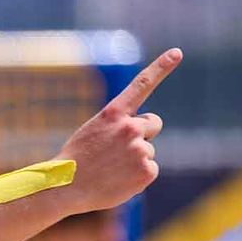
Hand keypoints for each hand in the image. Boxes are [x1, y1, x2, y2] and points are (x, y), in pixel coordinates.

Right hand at [55, 48, 180, 212]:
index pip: (141, 85)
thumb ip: (119, 127)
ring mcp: (140, 150)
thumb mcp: (93, 133)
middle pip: (153, 124)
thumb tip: (142, 141)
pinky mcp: (146, 171)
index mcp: (113, 114)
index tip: (177, 52)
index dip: (161, 67)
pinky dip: (136, 177)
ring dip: (134, 159)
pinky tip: (117, 181)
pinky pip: (150, 170)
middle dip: (143, 133)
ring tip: (110, 170)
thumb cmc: (76, 161)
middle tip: (119, 150)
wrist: (64, 188)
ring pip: (149, 150)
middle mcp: (130, 128)